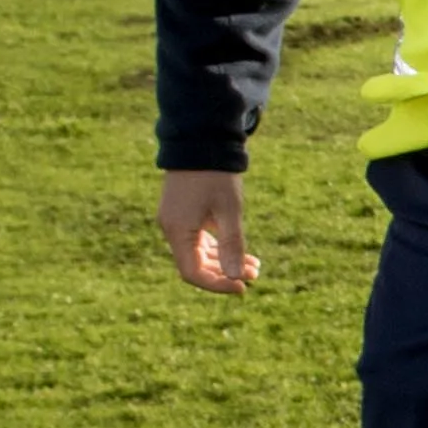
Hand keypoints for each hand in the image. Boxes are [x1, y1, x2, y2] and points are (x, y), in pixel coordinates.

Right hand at [158, 168, 255, 293]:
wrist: (201, 141)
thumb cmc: (216, 175)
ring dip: (225, 261)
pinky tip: (242, 251)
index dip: (217, 284)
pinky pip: (199, 240)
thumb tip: (237, 278)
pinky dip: (218, 248)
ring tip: (255, 265)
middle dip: (226, 273)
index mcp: (178, 231)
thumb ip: (232, 245)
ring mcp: (176, 221)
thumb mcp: (229, 211)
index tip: (242, 287)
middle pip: (195, 265)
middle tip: (255, 274)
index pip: (192, 273)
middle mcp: (172, 229)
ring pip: (199, 253)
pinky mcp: (183, 214)